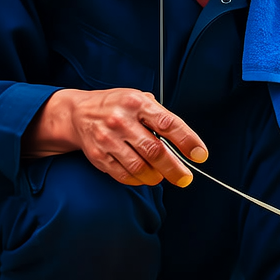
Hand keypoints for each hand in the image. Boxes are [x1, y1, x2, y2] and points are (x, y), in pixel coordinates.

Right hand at [24, 88, 207, 186]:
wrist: (78, 112)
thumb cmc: (117, 106)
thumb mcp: (139, 100)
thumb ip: (161, 117)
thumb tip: (186, 144)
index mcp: (137, 103)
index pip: (168, 123)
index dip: (187, 141)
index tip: (200, 155)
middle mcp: (121, 120)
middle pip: (155, 151)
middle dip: (174, 169)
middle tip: (185, 178)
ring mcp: (108, 139)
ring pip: (140, 167)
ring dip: (156, 176)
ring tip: (161, 176)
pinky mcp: (98, 156)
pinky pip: (124, 175)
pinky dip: (138, 180)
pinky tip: (144, 177)